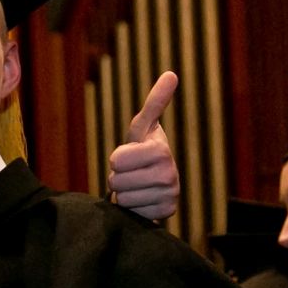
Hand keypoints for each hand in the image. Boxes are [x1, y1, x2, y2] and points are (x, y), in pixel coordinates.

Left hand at [109, 71, 179, 221]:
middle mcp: (169, 174)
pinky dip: (133, 208)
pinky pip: (131, 213)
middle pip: (116, 182)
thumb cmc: (144, 150)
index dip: (116, 159)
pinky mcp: (165, 214)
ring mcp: (169, 196)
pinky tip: (144, 200)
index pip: (116, 160)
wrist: (157, 182)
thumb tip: (171, 74)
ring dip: (125, 194)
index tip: (129, 156)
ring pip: (122, 199)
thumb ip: (154, 102)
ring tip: (138, 186)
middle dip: (118, 178)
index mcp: (161, 151)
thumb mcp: (143, 127)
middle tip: (133, 173)